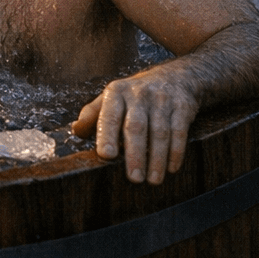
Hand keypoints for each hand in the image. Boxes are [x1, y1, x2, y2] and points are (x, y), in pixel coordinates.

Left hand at [71, 69, 199, 183]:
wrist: (174, 77)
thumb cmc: (133, 95)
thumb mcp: (110, 98)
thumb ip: (92, 114)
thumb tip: (75, 131)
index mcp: (116, 92)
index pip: (109, 115)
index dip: (107, 135)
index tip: (106, 155)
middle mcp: (138, 94)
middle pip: (136, 126)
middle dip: (135, 154)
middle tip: (133, 178)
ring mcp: (162, 99)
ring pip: (159, 132)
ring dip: (156, 158)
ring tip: (152, 180)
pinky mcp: (182, 107)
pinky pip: (179, 132)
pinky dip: (176, 152)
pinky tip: (171, 168)